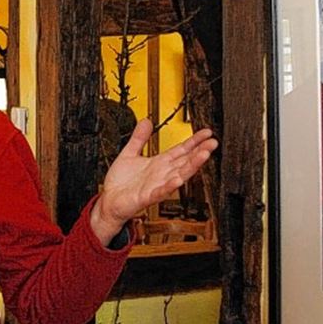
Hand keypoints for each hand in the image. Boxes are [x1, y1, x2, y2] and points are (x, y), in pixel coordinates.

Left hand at [90, 120, 217, 244]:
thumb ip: (139, 138)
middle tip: (213, 142)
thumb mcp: (129, 154)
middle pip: (185, 161)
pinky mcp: (147, 196)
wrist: (110, 201)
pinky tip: (178, 179)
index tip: (206, 133)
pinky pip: (161, 191)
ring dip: (191, 165)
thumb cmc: (121, 183)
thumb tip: (145, 121)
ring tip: (204, 155)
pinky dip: (169, 186)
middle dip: (199, 151)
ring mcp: (157, 185)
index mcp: (159, 163)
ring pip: (179, 174)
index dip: (194, 141)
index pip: (181, 150)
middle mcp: (161, 174)